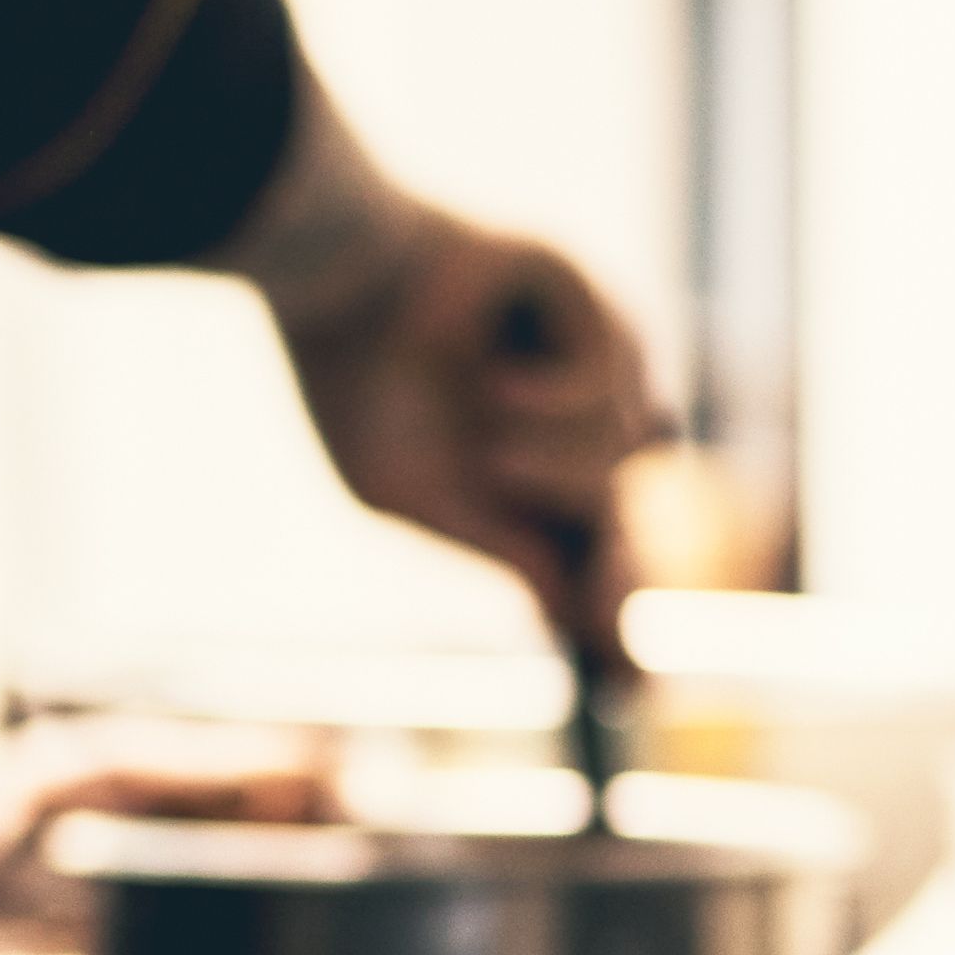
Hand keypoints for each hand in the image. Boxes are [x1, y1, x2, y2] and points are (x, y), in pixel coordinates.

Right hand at [272, 214, 654, 657]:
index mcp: (528, 447)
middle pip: (623, 511)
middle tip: (570, 585)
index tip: (629, 685)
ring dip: (561, 471)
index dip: (614, 605)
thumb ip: (503, 550)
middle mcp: (569, 400)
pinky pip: (617, 387)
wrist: (324, 269)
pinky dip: (564, 405)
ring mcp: (586, 345)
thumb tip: (579, 624)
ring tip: (493, 452)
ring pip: (626, 456)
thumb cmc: (346, 374)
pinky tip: (500, 389)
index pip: (600, 538)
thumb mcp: (414, 491)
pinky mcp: (590, 294)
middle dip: (607, 556)